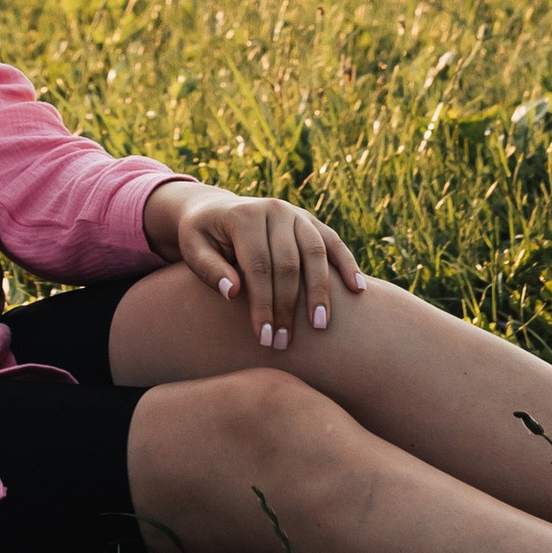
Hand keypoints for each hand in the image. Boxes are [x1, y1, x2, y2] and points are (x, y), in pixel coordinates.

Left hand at [142, 179, 366, 350]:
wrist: (215, 210)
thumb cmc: (202, 237)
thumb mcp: (193, 249)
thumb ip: (209, 270)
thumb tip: (234, 292)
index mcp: (243, 216)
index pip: (258, 267)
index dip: (263, 305)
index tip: (265, 338)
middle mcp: (273, 210)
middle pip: (288, 264)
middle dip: (288, 306)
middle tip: (286, 342)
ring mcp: (295, 213)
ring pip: (316, 253)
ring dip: (320, 291)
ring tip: (321, 325)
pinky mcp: (309, 220)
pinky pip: (333, 242)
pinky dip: (347, 264)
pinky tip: (358, 290)